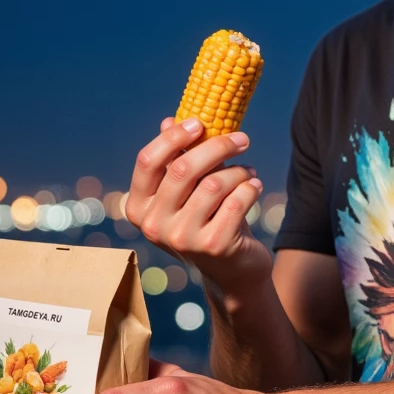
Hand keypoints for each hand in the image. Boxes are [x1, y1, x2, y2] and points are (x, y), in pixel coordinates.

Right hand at [126, 117, 270, 295]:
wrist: (232, 272)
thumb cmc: (207, 221)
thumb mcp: (188, 193)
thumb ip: (176, 160)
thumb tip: (169, 121)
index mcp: (139, 207)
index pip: (148, 161)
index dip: (173, 137)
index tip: (200, 123)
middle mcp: (153, 226)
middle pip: (183, 169)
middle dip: (218, 146)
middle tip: (242, 138)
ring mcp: (182, 238)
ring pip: (214, 184)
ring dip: (239, 171)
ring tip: (249, 172)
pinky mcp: (213, 246)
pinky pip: (236, 200)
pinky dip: (250, 188)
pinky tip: (255, 187)